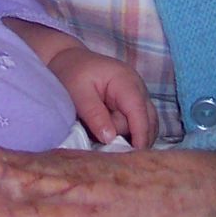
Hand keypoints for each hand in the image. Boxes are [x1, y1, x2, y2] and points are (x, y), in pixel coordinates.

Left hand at [43, 41, 157, 149]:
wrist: (68, 60)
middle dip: (134, 137)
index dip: (140, 134)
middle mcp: (137, 87)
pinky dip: (128, 133)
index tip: (135, 156)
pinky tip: (111, 136)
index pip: (139, 111)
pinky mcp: (133, 104)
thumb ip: (94, 114)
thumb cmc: (71, 73)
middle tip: (111, 148)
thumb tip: (110, 138)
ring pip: (146, 124)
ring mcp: (138, 95)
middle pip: (147, 120)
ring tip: (106, 138)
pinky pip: (138, 123)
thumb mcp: (77, 93)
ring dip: (130, 136)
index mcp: (125, 80)